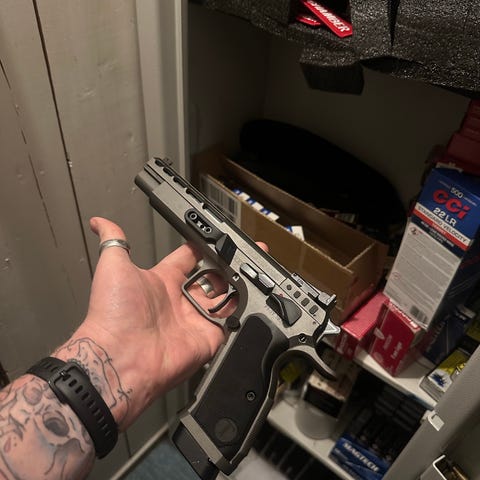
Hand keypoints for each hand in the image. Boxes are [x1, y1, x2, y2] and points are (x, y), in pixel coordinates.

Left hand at [56, 217, 265, 430]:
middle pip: (211, 278)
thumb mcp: (113, 266)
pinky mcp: (208, 338)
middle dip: (228, 266)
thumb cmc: (113, 313)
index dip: (203, 246)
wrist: (120, 357)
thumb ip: (114, 240)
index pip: (188, 258)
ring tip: (253, 271)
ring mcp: (195, 319)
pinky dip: (242, 313)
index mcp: (162, 281)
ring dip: (239, 286)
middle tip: (244, 255)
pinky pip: (230, 323)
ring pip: (224, 299)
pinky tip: (253, 296)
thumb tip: (100, 221)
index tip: (218, 237)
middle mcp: (180, 300)